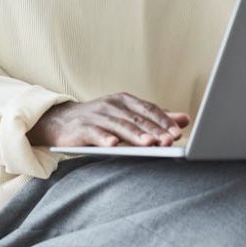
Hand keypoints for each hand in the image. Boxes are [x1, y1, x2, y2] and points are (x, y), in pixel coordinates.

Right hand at [27, 93, 190, 147]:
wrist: (60, 121)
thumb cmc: (100, 120)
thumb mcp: (127, 116)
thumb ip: (154, 119)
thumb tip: (185, 120)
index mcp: (125, 100)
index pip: (149, 109)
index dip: (164, 120)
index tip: (178, 133)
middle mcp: (112, 104)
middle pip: (137, 118)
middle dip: (154, 130)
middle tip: (169, 141)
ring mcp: (96, 115)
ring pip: (120, 126)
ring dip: (135, 136)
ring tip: (150, 145)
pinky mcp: (81, 128)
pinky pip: (95, 133)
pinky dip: (105, 139)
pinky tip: (114, 146)